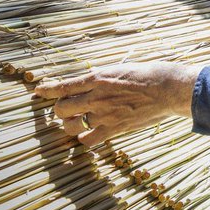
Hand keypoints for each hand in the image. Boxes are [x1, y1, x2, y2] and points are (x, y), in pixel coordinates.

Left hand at [34, 62, 199, 147]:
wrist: (169, 89)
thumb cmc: (150, 75)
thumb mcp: (121, 69)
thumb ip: (103, 79)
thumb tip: (91, 83)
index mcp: (98, 79)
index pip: (63, 86)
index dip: (47, 90)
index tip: (39, 91)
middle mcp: (96, 97)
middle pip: (61, 108)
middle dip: (60, 109)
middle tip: (67, 109)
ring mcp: (104, 115)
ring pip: (71, 125)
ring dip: (70, 124)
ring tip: (77, 121)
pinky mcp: (115, 129)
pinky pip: (89, 140)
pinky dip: (85, 138)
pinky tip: (89, 134)